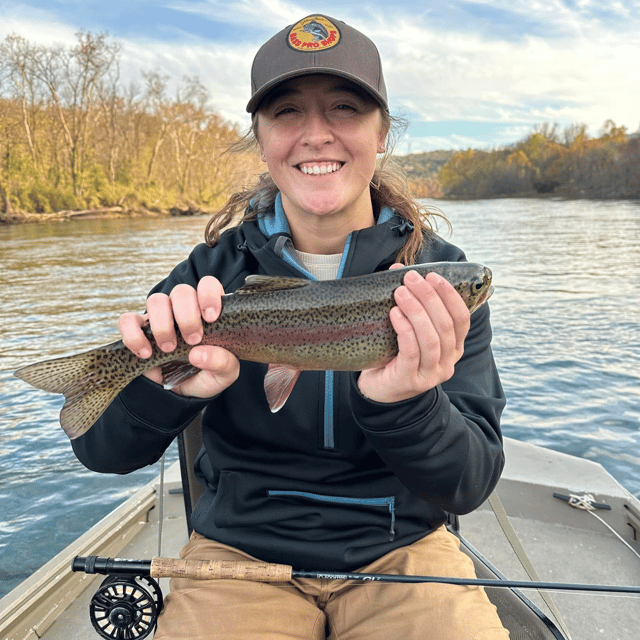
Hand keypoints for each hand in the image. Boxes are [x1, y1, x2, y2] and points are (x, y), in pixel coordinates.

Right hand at [118, 276, 239, 397]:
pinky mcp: (138, 331)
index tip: (210, 317)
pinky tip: (146, 353)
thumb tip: (198, 353)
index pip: (208, 285)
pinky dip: (134, 335)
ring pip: (155, 301)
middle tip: (192, 340)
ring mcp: (159, 318)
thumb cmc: (206, 376)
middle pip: (181, 291)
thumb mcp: (223, 375)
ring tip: (169, 349)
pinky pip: (127, 320)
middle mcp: (183, 309)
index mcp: (207, 312)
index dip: (208, 294)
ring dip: (162, 325)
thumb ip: (222, 363)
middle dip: (187, 315)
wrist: (181, 396)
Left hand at [357, 264, 469, 403]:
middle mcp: (447, 362)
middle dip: (429, 297)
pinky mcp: (410, 380)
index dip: (450, 296)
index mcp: (453, 348)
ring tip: (400, 293)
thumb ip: (411, 303)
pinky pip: (411, 351)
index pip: (462, 319)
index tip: (433, 276)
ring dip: (416, 311)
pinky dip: (405, 329)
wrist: (376, 390)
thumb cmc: (394, 354)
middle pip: (445, 325)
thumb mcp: (409, 330)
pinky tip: (394, 314)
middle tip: (411, 279)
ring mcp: (430, 374)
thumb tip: (399, 269)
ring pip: (431, 338)